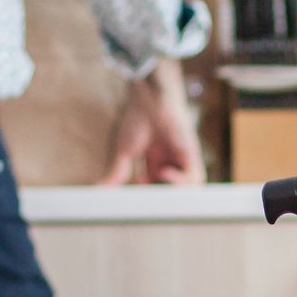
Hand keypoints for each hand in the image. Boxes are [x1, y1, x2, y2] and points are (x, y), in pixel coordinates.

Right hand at [98, 61, 203, 186]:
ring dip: (172, 193)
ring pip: (187, 188)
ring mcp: (182, 158)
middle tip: (145, 195)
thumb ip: (117, 171)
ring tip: (156, 187)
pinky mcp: (191, 153)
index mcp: (155, 160)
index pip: (156, 185)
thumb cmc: (136, 119)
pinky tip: (164, 173)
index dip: (147, 193)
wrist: (148, 100)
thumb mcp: (123, 151)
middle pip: (171, 190)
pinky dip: (181, 181)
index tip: (135, 191)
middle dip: (159, 196)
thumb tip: (101, 188)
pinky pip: (194, 176)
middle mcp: (170, 161)